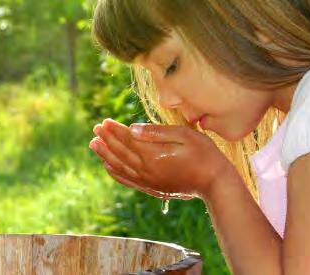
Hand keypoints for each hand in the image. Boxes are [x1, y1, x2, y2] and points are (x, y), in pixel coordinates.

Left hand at [89, 119, 234, 199]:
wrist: (215, 183)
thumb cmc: (204, 154)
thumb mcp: (185, 135)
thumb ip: (157, 132)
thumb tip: (132, 129)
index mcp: (153, 155)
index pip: (128, 139)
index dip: (114, 130)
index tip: (104, 121)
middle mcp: (146, 170)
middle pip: (121, 152)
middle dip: (106, 139)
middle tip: (95, 128)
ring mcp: (148, 181)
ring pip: (120, 167)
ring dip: (106, 155)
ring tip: (94, 144)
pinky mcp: (152, 188)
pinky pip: (128, 180)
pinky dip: (115, 173)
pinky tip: (108, 166)